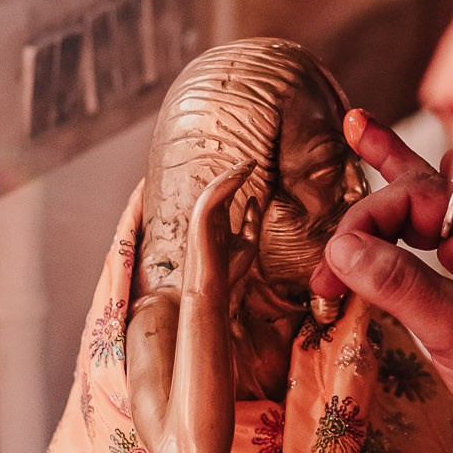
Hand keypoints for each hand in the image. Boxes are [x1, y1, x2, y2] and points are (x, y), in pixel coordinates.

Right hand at [189, 160, 262, 302]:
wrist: (215, 291)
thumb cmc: (229, 271)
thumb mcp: (248, 241)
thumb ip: (251, 220)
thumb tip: (254, 198)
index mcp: (217, 220)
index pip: (226, 193)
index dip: (238, 179)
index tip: (253, 167)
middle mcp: (207, 217)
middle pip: (218, 187)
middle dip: (234, 172)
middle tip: (251, 161)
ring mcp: (201, 219)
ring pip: (213, 189)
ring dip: (230, 175)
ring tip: (247, 165)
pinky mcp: (199, 222)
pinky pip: (211, 197)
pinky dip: (225, 185)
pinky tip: (239, 177)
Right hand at [310, 113, 452, 452]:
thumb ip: (401, 285)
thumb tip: (340, 248)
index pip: (429, 189)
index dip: (375, 215)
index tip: (339, 258)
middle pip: (423, 188)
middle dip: (370, 212)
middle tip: (329, 258)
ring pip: (422, 204)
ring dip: (379, 199)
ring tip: (355, 131)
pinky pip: (420, 240)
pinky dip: (389, 226)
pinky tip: (371, 169)